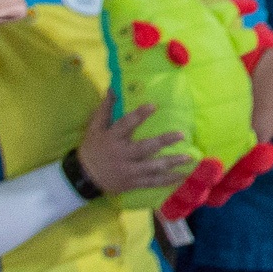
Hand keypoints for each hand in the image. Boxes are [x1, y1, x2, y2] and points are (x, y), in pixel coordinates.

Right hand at [76, 94, 193, 194]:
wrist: (84, 177)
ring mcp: (129, 171)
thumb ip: (105, 109)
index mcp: (112, 139)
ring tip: (188, 157)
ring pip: (152, 167)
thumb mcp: (94, 128)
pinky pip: (152, 182)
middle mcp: (122, 155)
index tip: (153, 105)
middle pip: (145, 147)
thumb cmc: (92, 149)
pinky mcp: (133, 183)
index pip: (126, 124)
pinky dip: (167, 180)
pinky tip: (181, 175)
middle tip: (181, 135)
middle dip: (163, 141)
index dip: (139, 115)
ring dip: (171, 162)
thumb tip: (112, 88)